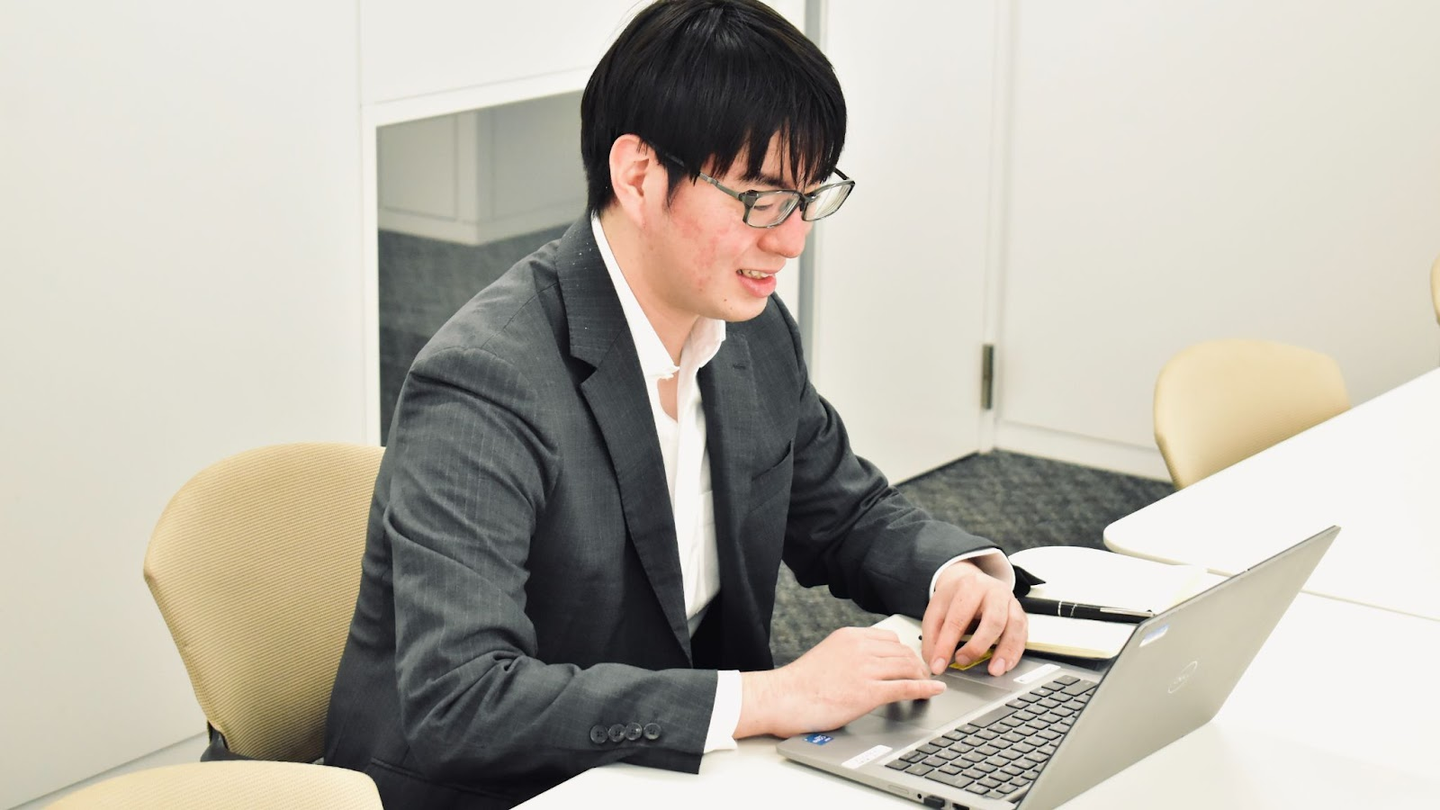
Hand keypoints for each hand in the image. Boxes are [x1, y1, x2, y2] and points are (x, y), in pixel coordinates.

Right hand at [735, 627, 944, 738]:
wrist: (783, 698)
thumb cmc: (800, 683)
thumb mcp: (827, 654)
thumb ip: (849, 654)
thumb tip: (867, 664)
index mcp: (850, 636)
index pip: (889, 639)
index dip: (903, 652)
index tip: (909, 662)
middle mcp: (860, 648)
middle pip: (902, 652)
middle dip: (916, 665)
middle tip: (923, 676)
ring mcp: (865, 670)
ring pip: (907, 667)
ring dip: (921, 677)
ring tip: (927, 685)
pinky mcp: (868, 692)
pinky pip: (906, 687)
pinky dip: (925, 688)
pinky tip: (935, 690)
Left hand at [921, 560, 1027, 677]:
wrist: (971, 582)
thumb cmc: (955, 598)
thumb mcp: (937, 610)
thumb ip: (932, 636)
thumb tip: (934, 662)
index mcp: (968, 587)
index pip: (957, 619)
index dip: (946, 645)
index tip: (938, 665)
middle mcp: (993, 592)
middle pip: (992, 620)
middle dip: (977, 646)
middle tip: (962, 662)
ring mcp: (1010, 601)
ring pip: (1014, 626)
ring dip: (1005, 651)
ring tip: (994, 671)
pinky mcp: (1019, 613)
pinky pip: (1023, 633)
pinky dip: (1015, 651)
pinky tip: (1006, 665)